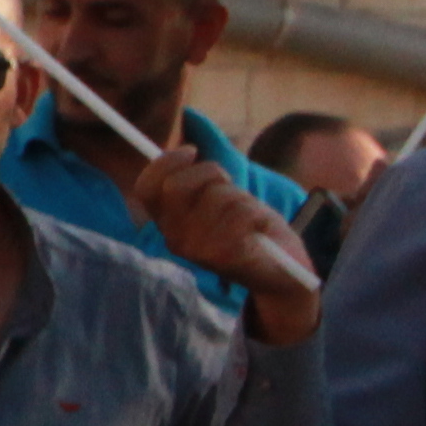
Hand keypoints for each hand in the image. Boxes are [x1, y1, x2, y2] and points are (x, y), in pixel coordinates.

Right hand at [144, 153, 321, 326]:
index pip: (146, 188)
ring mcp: (197, 249)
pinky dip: (258, 215)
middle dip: (210, 173)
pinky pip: (241, 214)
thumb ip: (198, 185)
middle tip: (229, 184)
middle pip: (177, 185)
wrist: (279, 275)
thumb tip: (183, 150)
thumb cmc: (249, 231)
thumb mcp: (218, 204)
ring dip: (242, 199)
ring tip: (250, 218)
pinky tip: (260, 230)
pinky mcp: (224, 257)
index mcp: (167, 224)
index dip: (165, 162)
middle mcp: (175, 238)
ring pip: (217, 197)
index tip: (192, 150)